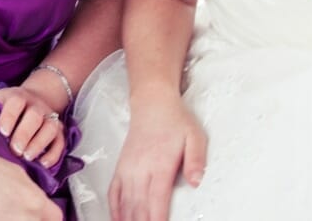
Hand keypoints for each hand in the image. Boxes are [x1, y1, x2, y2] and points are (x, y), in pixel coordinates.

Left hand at [0, 85, 66, 166]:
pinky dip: (53, 154)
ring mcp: (50, 118)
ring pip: (50, 128)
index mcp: (18, 97)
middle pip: (34, 116)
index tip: (2, 131)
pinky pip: (61, 143)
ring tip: (27, 157)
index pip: (15, 103)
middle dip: (24, 134)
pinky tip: (42, 164)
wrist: (37, 98)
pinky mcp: (60, 132)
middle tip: (15, 150)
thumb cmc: (10, 105)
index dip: (9, 116)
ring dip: (39, 144)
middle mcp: (36, 106)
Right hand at [108, 95, 206, 220]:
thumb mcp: (194, 136)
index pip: (157, 201)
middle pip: (139, 207)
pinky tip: (117, 220)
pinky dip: (115, 209)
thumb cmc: (175, 120)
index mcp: (159, 165)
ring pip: (125, 203)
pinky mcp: (121, 167)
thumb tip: (197, 182)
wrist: (152, 102)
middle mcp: (140, 169)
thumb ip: (197, 160)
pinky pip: (114, 192)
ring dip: (128, 220)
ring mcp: (128, 169)